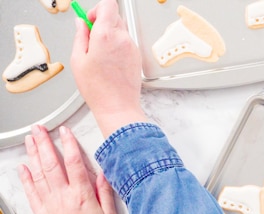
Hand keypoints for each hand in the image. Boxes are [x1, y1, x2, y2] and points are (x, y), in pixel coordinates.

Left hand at [19, 125, 117, 213]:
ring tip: (31, 140)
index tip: (65, 132)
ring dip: (34, 155)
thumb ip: (106, 193)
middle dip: (45, 143)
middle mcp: (63, 197)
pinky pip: (31, 192)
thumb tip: (103, 174)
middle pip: (51, 164)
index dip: (69, 145)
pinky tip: (24, 168)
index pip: (74, 163)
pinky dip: (26, 178)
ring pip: (39, 174)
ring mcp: (50, 204)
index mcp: (82, 196)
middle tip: (40, 129)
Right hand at [71, 0, 146, 137]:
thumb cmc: (98, 89)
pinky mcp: (137, 56)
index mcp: (106, 35)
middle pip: (115, 16)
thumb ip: (80, 36)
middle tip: (91, 39)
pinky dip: (117, 46)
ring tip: (99, 54)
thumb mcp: (78, 60)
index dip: (97, 9)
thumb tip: (81, 24)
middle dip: (102, 23)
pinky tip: (109, 61)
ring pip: (121, 30)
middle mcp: (122, 38)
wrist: (118, 107)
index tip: (90, 21)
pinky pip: (126, 42)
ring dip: (110, 35)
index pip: (108, 5)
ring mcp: (132, 47)